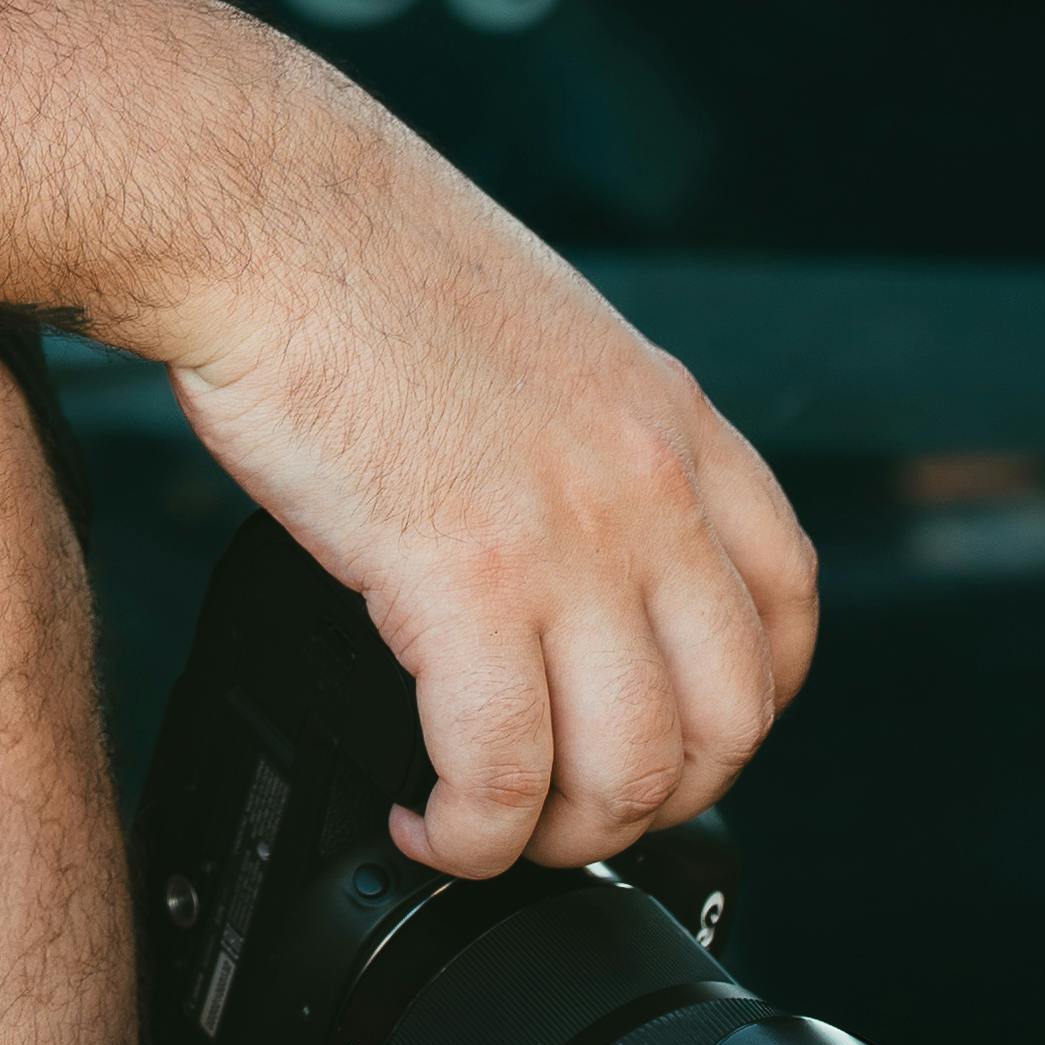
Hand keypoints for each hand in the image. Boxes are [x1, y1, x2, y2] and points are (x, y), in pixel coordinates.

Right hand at [156, 59, 818, 880]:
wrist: (257, 207)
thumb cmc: (350, 251)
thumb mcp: (532, 324)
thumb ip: (578, 426)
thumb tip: (551, 521)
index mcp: (668, 414)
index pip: (787, 600)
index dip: (745, 706)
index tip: (675, 738)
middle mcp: (646, 485)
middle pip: (725, 719)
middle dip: (652, 800)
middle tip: (569, 812)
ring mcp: (568, 538)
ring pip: (628, 772)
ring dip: (561, 838)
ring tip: (489, 830)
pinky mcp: (463, 580)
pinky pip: (502, 773)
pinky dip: (470, 833)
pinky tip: (426, 824)